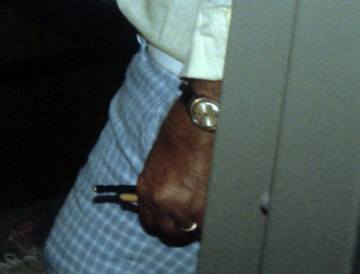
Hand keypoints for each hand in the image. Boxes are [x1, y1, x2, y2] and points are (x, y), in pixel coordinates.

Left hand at [135, 97, 215, 241]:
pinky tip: (214, 209)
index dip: (162, 222)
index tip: (172, 221)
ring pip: (190, 231)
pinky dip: (211, 221)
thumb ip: (160, 186)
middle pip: (169, 232)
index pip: (150, 221)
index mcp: (145, 189)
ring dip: (197, 225)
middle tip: (190, 221)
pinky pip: (207, 226)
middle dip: (179, 228)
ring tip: (204, 213)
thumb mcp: (157, 164)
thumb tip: (168, 201)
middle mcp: (160, 201)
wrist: (197, 126)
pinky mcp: (204, 208)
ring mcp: (182, 207)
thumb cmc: (178, 136)